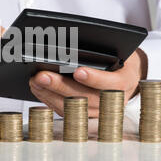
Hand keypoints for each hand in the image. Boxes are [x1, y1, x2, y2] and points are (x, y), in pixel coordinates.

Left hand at [29, 49, 147, 116]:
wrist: (126, 73)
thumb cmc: (120, 56)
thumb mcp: (118, 47)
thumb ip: (102, 49)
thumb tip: (72, 45)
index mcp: (126, 80)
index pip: (112, 83)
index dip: (95, 79)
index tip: (78, 71)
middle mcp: (115, 100)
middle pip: (86, 99)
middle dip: (61, 87)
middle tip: (41, 76)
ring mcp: (100, 111)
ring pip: (73, 109)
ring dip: (50, 95)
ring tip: (34, 81)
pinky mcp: (85, 115)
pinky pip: (66, 112)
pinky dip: (49, 100)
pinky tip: (37, 89)